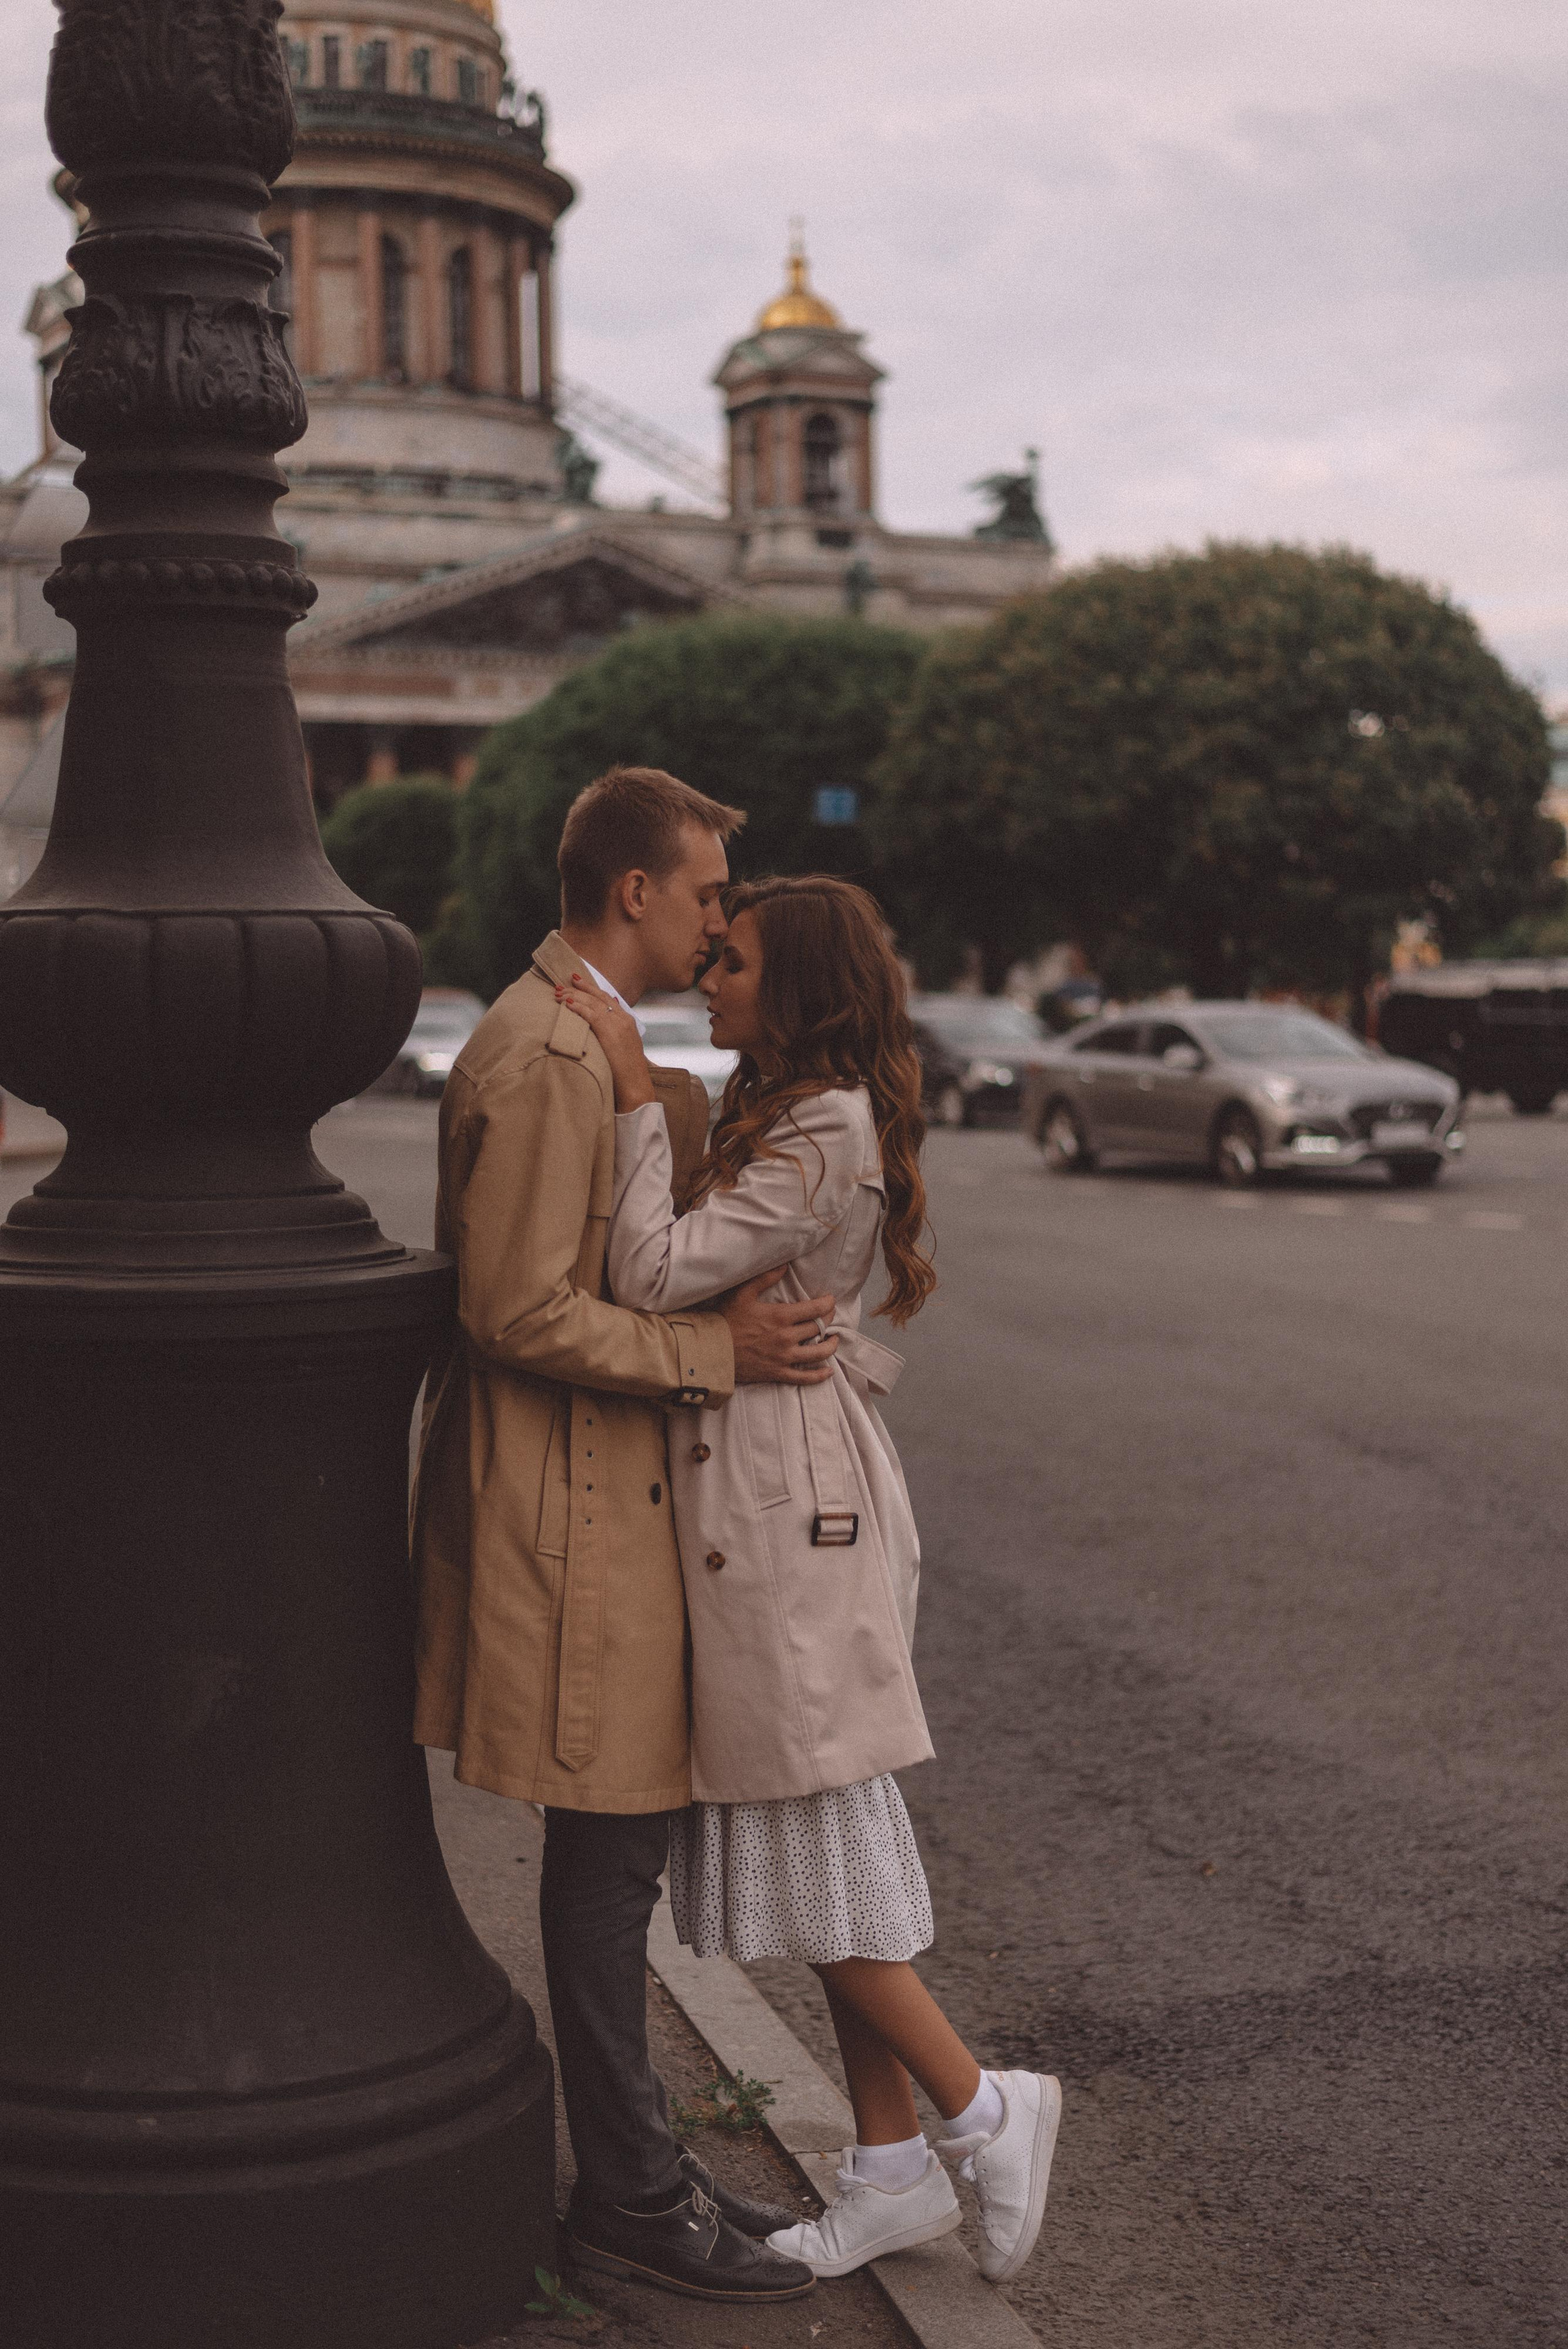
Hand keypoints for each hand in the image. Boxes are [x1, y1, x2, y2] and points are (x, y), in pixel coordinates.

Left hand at [555, 973, 655, 1110]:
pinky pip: (590, 1014)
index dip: (591, 989)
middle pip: (598, 997)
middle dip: (579, 988)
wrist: (635, 1085)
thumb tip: (601, 1025)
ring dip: (574, 996)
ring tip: (558, 992)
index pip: (607, 998)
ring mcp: (617, 1024)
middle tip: (562, 984)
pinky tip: (566, 1004)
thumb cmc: (627, 1072)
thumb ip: (615, 1033)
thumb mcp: (624, 1048)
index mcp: (628, 1021)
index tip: (578, 982)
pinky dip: (577, 1007)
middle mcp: (623, 1018)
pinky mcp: (609, 1031)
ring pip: (592, 1003)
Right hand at [722, 1272, 839, 1385]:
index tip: (830, 1300)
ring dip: (831, 1346)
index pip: (815, 1309)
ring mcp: (784, 1358)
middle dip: (829, 1320)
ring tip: (834, 1340)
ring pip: (818, 1354)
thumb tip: (785, 1265)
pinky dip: (819, 1376)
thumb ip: (765, 1278)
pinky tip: (828, 1372)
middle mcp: (787, 1337)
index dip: (827, 1304)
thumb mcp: (743, 1293)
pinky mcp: (778, 1373)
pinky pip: (804, 1378)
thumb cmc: (725, 1320)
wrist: (710, 1350)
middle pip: (819, 1328)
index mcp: (781, 1316)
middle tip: (830, 1315)